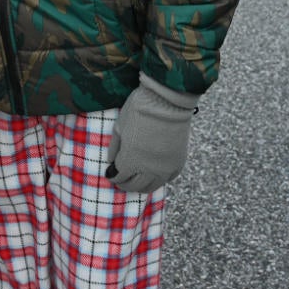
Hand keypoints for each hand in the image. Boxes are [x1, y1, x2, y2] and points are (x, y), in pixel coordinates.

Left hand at [105, 74, 197, 192]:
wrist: (167, 101)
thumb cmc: (139, 109)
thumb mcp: (119, 126)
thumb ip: (114, 147)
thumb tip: (111, 162)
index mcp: (131, 160)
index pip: (119, 176)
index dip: (113, 175)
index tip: (110, 173)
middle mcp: (148, 169)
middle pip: (135, 186)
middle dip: (125, 184)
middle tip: (120, 180)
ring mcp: (165, 168)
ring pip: (151, 187)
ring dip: (141, 186)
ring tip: (135, 181)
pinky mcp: (178, 163)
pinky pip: (167, 180)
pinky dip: (158, 180)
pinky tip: (153, 175)